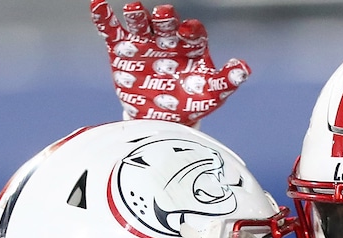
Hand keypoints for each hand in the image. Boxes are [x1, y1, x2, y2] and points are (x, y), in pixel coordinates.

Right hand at [90, 1, 250, 126]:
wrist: (161, 121)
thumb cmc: (190, 103)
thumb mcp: (212, 94)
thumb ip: (227, 80)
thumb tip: (244, 68)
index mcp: (191, 45)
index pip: (193, 32)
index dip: (191, 30)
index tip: (187, 30)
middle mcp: (167, 38)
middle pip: (166, 23)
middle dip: (165, 17)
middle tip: (165, 13)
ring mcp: (143, 42)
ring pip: (141, 23)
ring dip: (138, 15)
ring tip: (135, 8)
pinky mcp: (121, 49)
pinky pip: (111, 30)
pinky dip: (104, 18)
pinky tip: (98, 4)